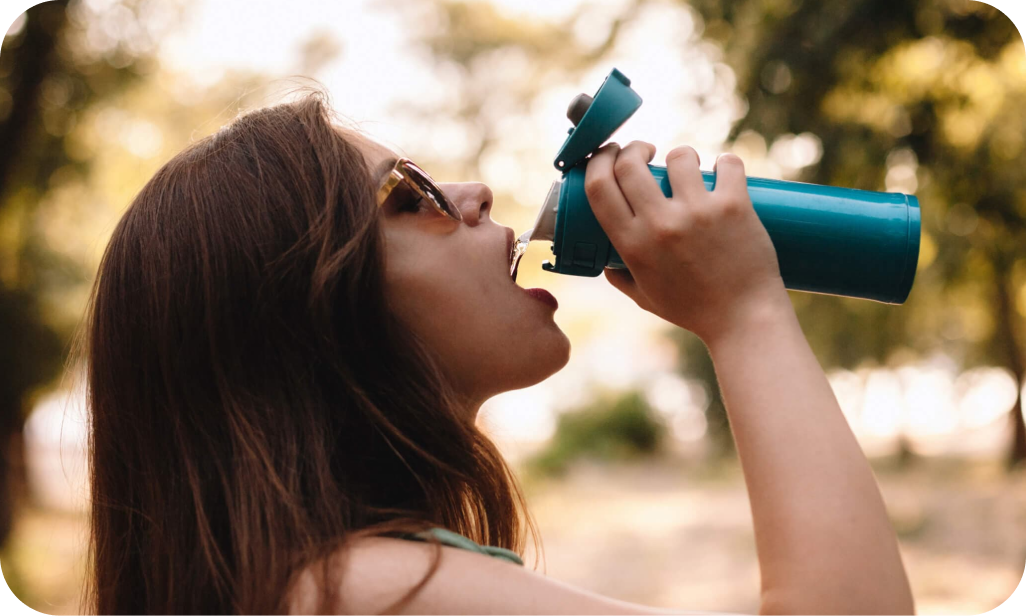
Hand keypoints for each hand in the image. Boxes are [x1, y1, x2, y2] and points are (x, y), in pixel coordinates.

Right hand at [584, 140, 788, 342]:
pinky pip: (727, 164)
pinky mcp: (734, 206)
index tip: (608, 156)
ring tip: (688, 168)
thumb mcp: (644, 298)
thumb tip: (605, 261)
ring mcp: (698, 213)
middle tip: (645, 152)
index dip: (597, 161)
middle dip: (633, 148)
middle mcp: (660, 225)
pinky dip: (726, 163)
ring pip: (679, 157)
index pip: (598, 186)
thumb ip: (620, 278)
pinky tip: (724, 169)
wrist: (745, 320)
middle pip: (630, 164)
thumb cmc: (693, 310)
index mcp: (632, 245)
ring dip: (681, 156)